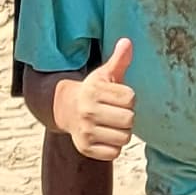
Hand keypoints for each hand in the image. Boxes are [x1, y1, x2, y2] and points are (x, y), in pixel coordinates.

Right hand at [56, 39, 136, 161]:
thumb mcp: (104, 74)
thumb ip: (118, 60)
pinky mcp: (85, 148)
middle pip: (129, 119)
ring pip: (123, 137)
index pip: (130, 98)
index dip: (128, 98)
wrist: (65, 109)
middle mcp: (87, 111)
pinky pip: (114, 152)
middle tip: (117, 113)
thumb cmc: (93, 91)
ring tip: (112, 125)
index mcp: (93, 91)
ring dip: (122, 132)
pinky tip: (106, 136)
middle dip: (127, 116)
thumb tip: (127, 42)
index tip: (118, 98)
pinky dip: (114, 147)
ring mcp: (85, 132)